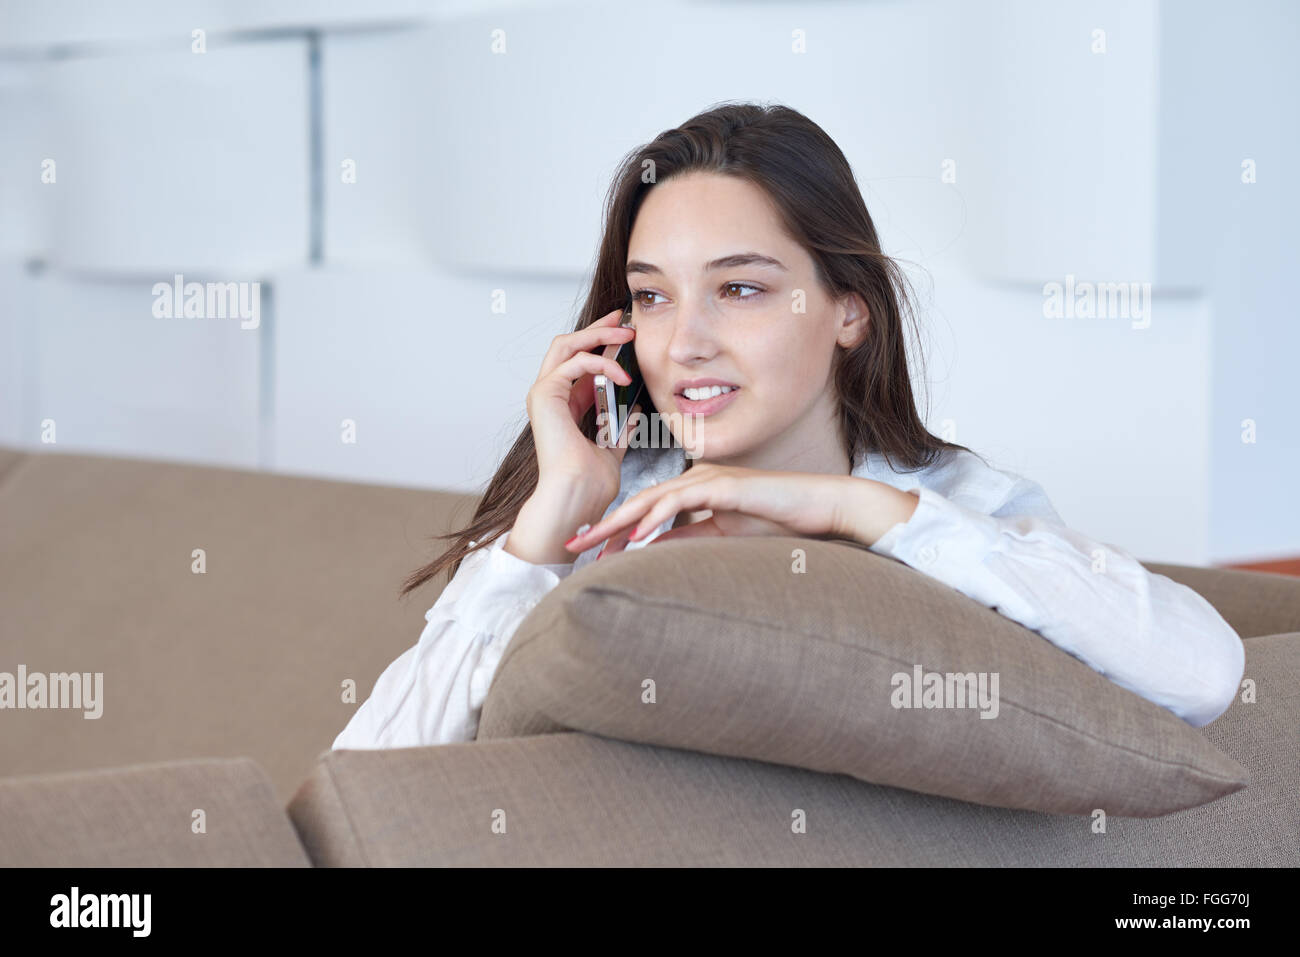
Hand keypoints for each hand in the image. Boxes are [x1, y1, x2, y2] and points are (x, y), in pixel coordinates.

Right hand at [526, 307, 641, 505]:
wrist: (577, 496)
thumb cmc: (589, 483)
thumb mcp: (611, 449)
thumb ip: (618, 430)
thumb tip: (632, 413)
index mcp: (563, 407)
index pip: (578, 362)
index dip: (599, 344)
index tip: (624, 335)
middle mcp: (549, 396)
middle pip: (567, 345)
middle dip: (596, 328)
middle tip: (622, 321)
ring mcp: (544, 394)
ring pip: (566, 345)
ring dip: (598, 335)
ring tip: (626, 336)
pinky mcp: (545, 395)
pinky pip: (574, 362)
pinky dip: (600, 363)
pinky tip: (621, 375)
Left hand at [562, 462, 855, 556]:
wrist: (816, 505)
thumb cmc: (775, 519)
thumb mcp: (721, 535)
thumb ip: (687, 539)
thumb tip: (650, 552)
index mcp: (692, 490)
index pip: (644, 511)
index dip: (613, 531)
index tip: (587, 551)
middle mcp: (693, 480)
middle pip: (638, 503)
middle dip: (604, 525)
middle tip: (572, 545)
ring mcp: (707, 480)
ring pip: (652, 500)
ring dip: (620, 522)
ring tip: (593, 542)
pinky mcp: (723, 487)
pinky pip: (681, 502)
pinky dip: (655, 518)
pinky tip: (635, 536)